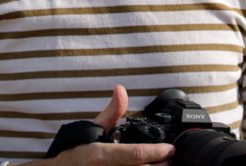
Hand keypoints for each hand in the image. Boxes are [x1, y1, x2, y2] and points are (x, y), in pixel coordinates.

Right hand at [48, 85, 174, 165]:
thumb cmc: (75, 152)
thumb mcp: (92, 129)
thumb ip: (111, 112)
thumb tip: (120, 89)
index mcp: (101, 155)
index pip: (135, 155)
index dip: (156, 152)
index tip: (171, 149)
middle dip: (161, 165)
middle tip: (171, 157)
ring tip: (163, 164)